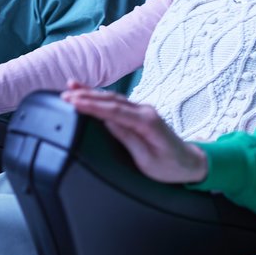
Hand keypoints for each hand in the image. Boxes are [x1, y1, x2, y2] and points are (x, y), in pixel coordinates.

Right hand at [61, 81, 207, 183]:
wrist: (190, 163)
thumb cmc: (170, 166)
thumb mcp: (146, 160)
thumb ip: (127, 138)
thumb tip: (108, 122)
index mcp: (148, 122)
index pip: (115, 111)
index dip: (93, 105)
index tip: (74, 102)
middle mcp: (145, 111)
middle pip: (112, 100)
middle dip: (87, 96)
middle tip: (65, 95)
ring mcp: (143, 110)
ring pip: (113, 98)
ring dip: (91, 93)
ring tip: (70, 88)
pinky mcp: (138, 113)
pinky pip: (116, 102)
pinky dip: (100, 97)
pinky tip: (87, 93)